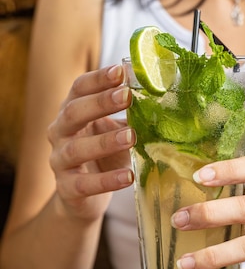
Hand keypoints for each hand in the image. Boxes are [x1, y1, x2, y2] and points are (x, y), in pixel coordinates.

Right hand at [48, 65, 134, 220]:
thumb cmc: (104, 156)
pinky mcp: (66, 189)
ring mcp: (59, 161)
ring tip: (131, 137)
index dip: (98, 79)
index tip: (120, 70)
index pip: (79, 88)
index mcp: (71, 112)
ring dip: (104, 141)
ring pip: (76, 149)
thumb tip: (161, 93)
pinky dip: (106, 180)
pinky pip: (84, 184)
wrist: (83, 198)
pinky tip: (127, 176)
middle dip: (100, 103)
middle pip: (73, 113)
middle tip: (127, 96)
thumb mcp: (115, 130)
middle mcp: (59, 133)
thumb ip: (130, 114)